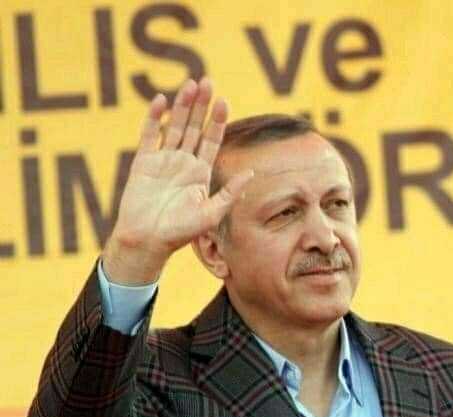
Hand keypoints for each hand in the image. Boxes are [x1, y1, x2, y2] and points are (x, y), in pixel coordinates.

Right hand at [102, 77, 252, 284]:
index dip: (218, 122)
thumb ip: (230, 194)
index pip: (211, 141)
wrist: (147, 241)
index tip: (224, 102)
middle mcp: (183, 164)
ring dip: (182, 105)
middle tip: (208, 81)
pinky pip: (149, 135)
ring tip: (190, 84)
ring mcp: (163, 161)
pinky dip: (155, 117)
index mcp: (200, 174)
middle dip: (201, 105)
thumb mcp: (211, 214)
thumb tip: (251, 173)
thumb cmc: (179, 233)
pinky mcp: (143, 162)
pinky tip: (162, 100)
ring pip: (174, 126)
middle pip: (194, 128)